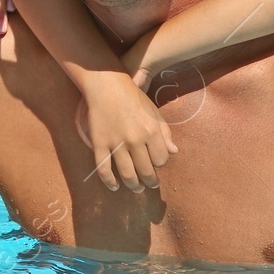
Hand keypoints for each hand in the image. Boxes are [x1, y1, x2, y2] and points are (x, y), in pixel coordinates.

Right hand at [77, 73, 177, 192]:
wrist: (106, 85)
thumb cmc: (132, 97)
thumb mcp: (154, 111)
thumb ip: (165, 132)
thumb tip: (174, 152)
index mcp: (152, 131)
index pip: (161, 160)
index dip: (159, 164)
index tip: (155, 164)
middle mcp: (136, 139)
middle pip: (146, 171)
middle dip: (150, 181)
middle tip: (149, 184)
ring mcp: (116, 143)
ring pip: (127, 174)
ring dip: (133, 185)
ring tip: (136, 188)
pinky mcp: (100, 144)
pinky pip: (104, 169)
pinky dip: (109, 182)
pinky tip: (114, 187)